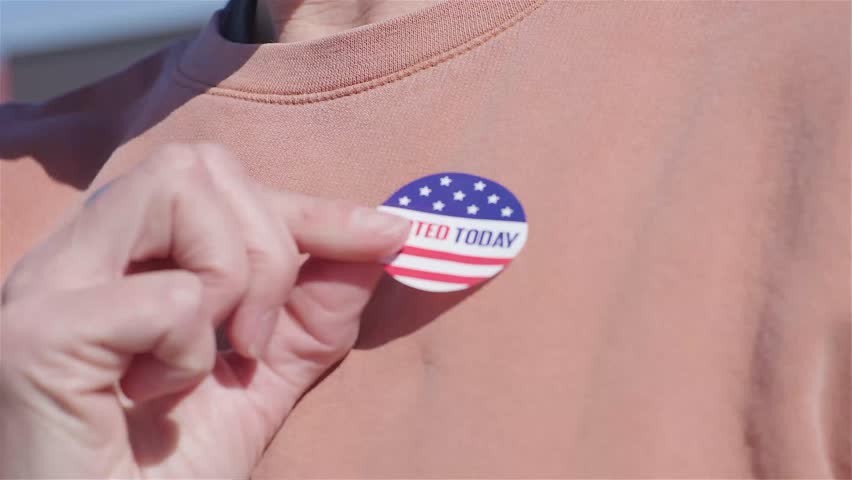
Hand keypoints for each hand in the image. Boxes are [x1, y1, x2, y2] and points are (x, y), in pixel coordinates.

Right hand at [0, 144, 409, 477]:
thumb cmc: (167, 473)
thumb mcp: (262, 381)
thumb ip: (313, 311)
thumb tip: (380, 237)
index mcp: (114, 257)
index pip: (218, 179)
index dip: (311, 207)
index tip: (386, 235)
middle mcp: (70, 255)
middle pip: (199, 163)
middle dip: (268, 249)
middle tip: (255, 342)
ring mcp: (45, 287)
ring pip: (180, 191)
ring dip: (232, 283)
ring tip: (206, 363)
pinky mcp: (37, 337)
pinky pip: (168, 296)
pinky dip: (190, 351)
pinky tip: (151, 398)